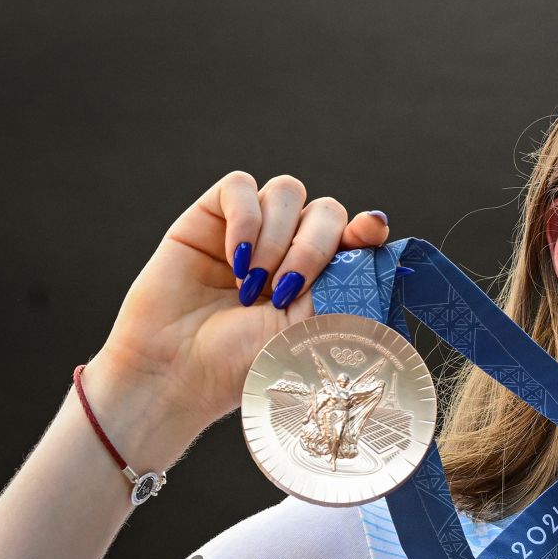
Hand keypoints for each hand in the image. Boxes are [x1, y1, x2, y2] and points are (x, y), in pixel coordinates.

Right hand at [94, 171, 389, 435]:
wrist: (179, 372)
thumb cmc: (245, 363)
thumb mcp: (310, 328)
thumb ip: (345, 283)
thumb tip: (378, 233)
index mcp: (324, 278)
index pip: (358, 235)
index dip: (368, 229)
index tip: (370, 234)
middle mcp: (291, 249)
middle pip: (327, 210)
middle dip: (313, 247)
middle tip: (285, 292)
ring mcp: (253, 231)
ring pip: (287, 192)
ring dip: (276, 238)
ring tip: (253, 285)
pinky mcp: (211, 218)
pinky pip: (240, 186)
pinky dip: (245, 218)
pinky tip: (234, 260)